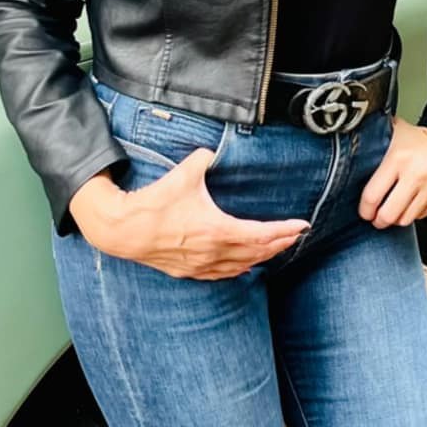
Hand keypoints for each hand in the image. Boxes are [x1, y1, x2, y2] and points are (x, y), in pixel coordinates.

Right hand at [69, 149, 308, 277]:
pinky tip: (244, 267)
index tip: (302, 226)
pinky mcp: (189, 271)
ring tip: (277, 249)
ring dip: (262, 258)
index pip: (262, 234)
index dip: (284, 231)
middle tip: (295, 236)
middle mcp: (214, 252)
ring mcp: (202, 265)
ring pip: (241, 266)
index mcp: (218, 230)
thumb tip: (212, 151)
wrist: (124, 230)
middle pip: (257, 253)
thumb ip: (204, 159)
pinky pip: (221, 275)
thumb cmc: (155, 204)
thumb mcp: (184, 175)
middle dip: (279, 244)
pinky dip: (238, 270)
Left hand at [359, 117, 426, 228]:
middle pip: (388, 214)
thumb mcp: (396, 134)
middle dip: (378, 221)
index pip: (372, 196)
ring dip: (397, 219)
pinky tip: (411, 205)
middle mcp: (415, 176)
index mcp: (398, 160)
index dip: (364, 209)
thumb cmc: (425, 136)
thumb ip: (377, 143)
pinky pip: (423, 215)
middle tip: (376, 218)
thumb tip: (359, 148)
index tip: (364, 211)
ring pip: (406, 219)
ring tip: (393, 213)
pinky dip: (415, 213)